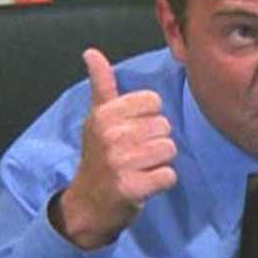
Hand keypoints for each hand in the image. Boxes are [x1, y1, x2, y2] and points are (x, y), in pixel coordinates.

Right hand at [51, 48, 177, 248]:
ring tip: (140, 168)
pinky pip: (169, 175)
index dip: (148, 117)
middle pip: (164, 126)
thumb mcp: (97, 118)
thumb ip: (102, 84)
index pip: (153, 101)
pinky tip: (145, 184)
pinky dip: (162, 182)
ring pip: (169, 149)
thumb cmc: (98, 157)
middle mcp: (111, 135)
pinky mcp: (132, 188)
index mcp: (105, 114)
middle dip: (155, 142)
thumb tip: (92, 52)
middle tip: (134, 155)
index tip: (131, 132)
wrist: (87, 205)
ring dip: (160, 162)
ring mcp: (121, 162)